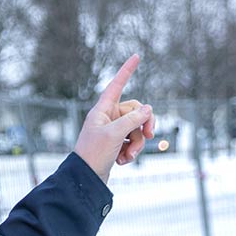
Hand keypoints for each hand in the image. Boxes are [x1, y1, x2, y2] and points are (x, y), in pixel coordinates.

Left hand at [73, 54, 155, 180]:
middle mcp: (107, 118)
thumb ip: (133, 119)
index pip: (117, 85)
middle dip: (144, 124)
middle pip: (137, 110)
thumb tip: (148, 108)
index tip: (136, 56)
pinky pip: (133, 141)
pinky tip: (122, 161)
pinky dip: (132, 151)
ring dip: (138, 143)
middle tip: (150, 136)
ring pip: (137, 128)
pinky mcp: (116, 144)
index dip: (126, 71)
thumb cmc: (94, 154)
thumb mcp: (115, 134)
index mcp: (102, 110)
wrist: (86, 179)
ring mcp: (112, 131)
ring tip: (128, 156)